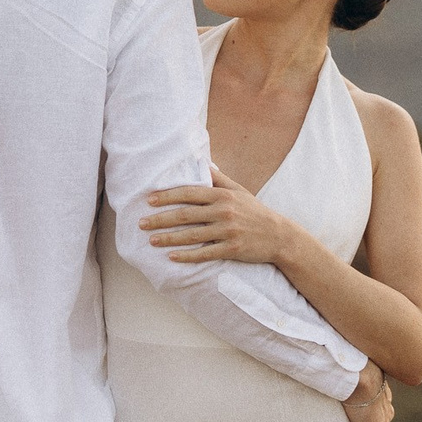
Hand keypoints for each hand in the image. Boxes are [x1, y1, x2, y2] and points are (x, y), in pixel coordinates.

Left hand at [139, 166, 299, 265]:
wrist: (279, 236)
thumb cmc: (255, 212)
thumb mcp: (239, 191)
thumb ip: (219, 179)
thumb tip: (202, 164)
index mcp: (222, 195)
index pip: (189, 193)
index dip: (167, 196)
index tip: (149, 200)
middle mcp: (224, 212)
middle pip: (185, 215)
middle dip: (160, 219)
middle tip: (142, 223)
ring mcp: (228, 231)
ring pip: (192, 236)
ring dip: (169, 239)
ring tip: (151, 241)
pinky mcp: (232, 249)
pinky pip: (205, 253)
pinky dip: (187, 256)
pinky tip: (172, 257)